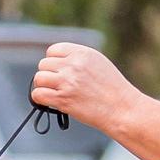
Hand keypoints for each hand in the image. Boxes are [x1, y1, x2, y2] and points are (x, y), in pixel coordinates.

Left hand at [30, 42, 146, 134]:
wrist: (121, 108)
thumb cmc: (112, 88)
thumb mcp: (98, 63)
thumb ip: (78, 58)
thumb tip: (56, 62)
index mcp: (82, 54)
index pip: (53, 50)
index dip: (53, 61)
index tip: (58, 71)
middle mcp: (73, 65)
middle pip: (44, 64)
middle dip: (49, 75)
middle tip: (58, 85)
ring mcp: (67, 82)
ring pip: (39, 78)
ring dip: (43, 86)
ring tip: (53, 93)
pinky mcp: (63, 99)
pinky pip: (38, 94)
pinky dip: (40, 99)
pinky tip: (48, 101)